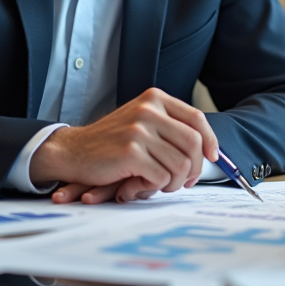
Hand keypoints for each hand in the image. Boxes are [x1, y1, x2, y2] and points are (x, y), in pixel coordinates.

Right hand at [29, 88, 217, 204]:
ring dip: (174, 182)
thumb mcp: (141, 122)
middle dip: (195, 167)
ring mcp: (139, 130)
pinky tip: (139, 184)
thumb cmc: (110, 142)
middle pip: (193, 142)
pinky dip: (155, 186)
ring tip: (159, 185)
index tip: (212, 157)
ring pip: (180, 164)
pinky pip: (161, 176)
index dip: (209, 140)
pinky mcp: (130, 152)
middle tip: (186, 182)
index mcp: (154, 99)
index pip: (196, 119)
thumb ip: (170, 127)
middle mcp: (148, 110)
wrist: (72, 151)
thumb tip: (207, 148)